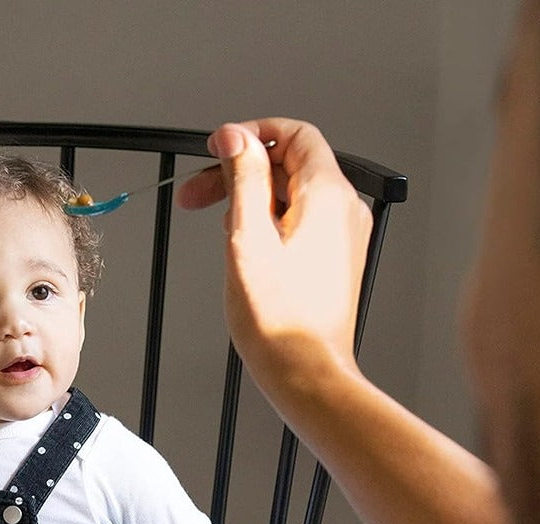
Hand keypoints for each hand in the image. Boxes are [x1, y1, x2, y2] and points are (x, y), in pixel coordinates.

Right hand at [177, 119, 371, 395]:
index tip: (217, 149)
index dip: (251, 136)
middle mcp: (343, 210)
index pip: (294, 135)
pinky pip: (300, 224)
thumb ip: (244, 179)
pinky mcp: (334, 261)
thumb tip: (237, 139)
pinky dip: (269, 225)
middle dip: (240, 174)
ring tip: (220, 232)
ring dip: (251, 202)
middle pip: (289, 167)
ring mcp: (342, 237)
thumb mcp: (247, 238)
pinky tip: (244, 251)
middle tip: (196, 195)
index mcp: (327, 195)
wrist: (306, 373)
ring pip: (292, 196)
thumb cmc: (279, 321)